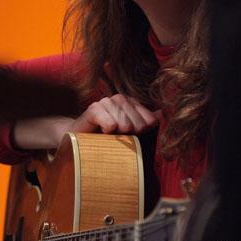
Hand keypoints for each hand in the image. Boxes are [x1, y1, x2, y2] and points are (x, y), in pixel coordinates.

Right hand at [12, 94, 160, 149]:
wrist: (79, 140)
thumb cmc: (106, 138)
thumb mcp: (129, 133)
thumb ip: (145, 123)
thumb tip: (161, 114)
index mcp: (131, 103)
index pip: (149, 120)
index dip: (144, 133)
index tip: (135, 139)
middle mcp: (120, 99)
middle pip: (138, 123)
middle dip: (132, 136)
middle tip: (120, 141)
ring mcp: (106, 102)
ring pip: (124, 123)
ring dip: (119, 136)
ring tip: (111, 138)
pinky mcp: (93, 109)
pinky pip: (110, 122)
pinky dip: (109, 130)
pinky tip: (105, 133)